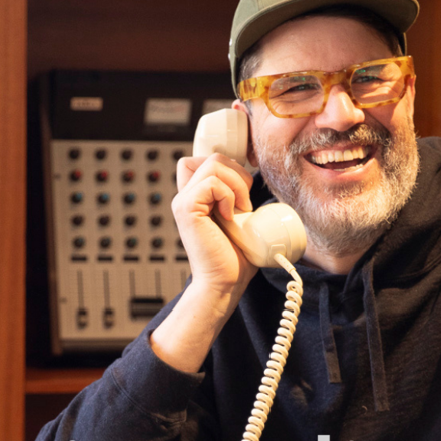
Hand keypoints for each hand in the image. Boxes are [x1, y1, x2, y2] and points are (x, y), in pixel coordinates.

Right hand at [172, 152, 259, 298]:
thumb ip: (238, 197)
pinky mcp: (186, 209)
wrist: (225, 283)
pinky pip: (211, 182)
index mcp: (196, 198)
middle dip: (237, 173)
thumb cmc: (235, 258)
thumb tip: (257, 175)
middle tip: (245, 203)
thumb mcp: (240, 219)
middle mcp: (185, 196)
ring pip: (213, 164)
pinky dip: (228, 196)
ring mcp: (183, 201)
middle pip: (212, 157)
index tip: (243, 191)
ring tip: (240, 210)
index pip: (205, 160)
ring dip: (236, 184)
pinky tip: (230, 216)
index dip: (228, 166)